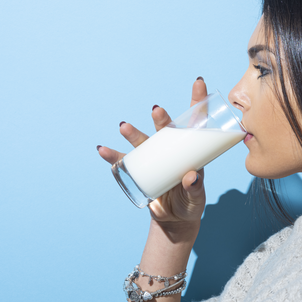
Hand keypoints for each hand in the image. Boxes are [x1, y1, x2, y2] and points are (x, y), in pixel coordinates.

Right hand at [97, 78, 207, 223]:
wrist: (174, 220)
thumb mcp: (196, 198)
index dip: (197, 101)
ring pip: (142, 142)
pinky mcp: (138, 171)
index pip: (194, 122)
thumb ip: (195, 188)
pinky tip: (103, 150)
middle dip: (160, 119)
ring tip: (124, 127)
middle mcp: (170, 149)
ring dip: (132, 133)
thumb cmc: (190, 203)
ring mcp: (153, 158)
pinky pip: (123, 161)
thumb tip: (190, 176)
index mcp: (189, 150)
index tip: (198, 82)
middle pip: (164, 129)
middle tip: (156, 111)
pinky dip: (112, 156)